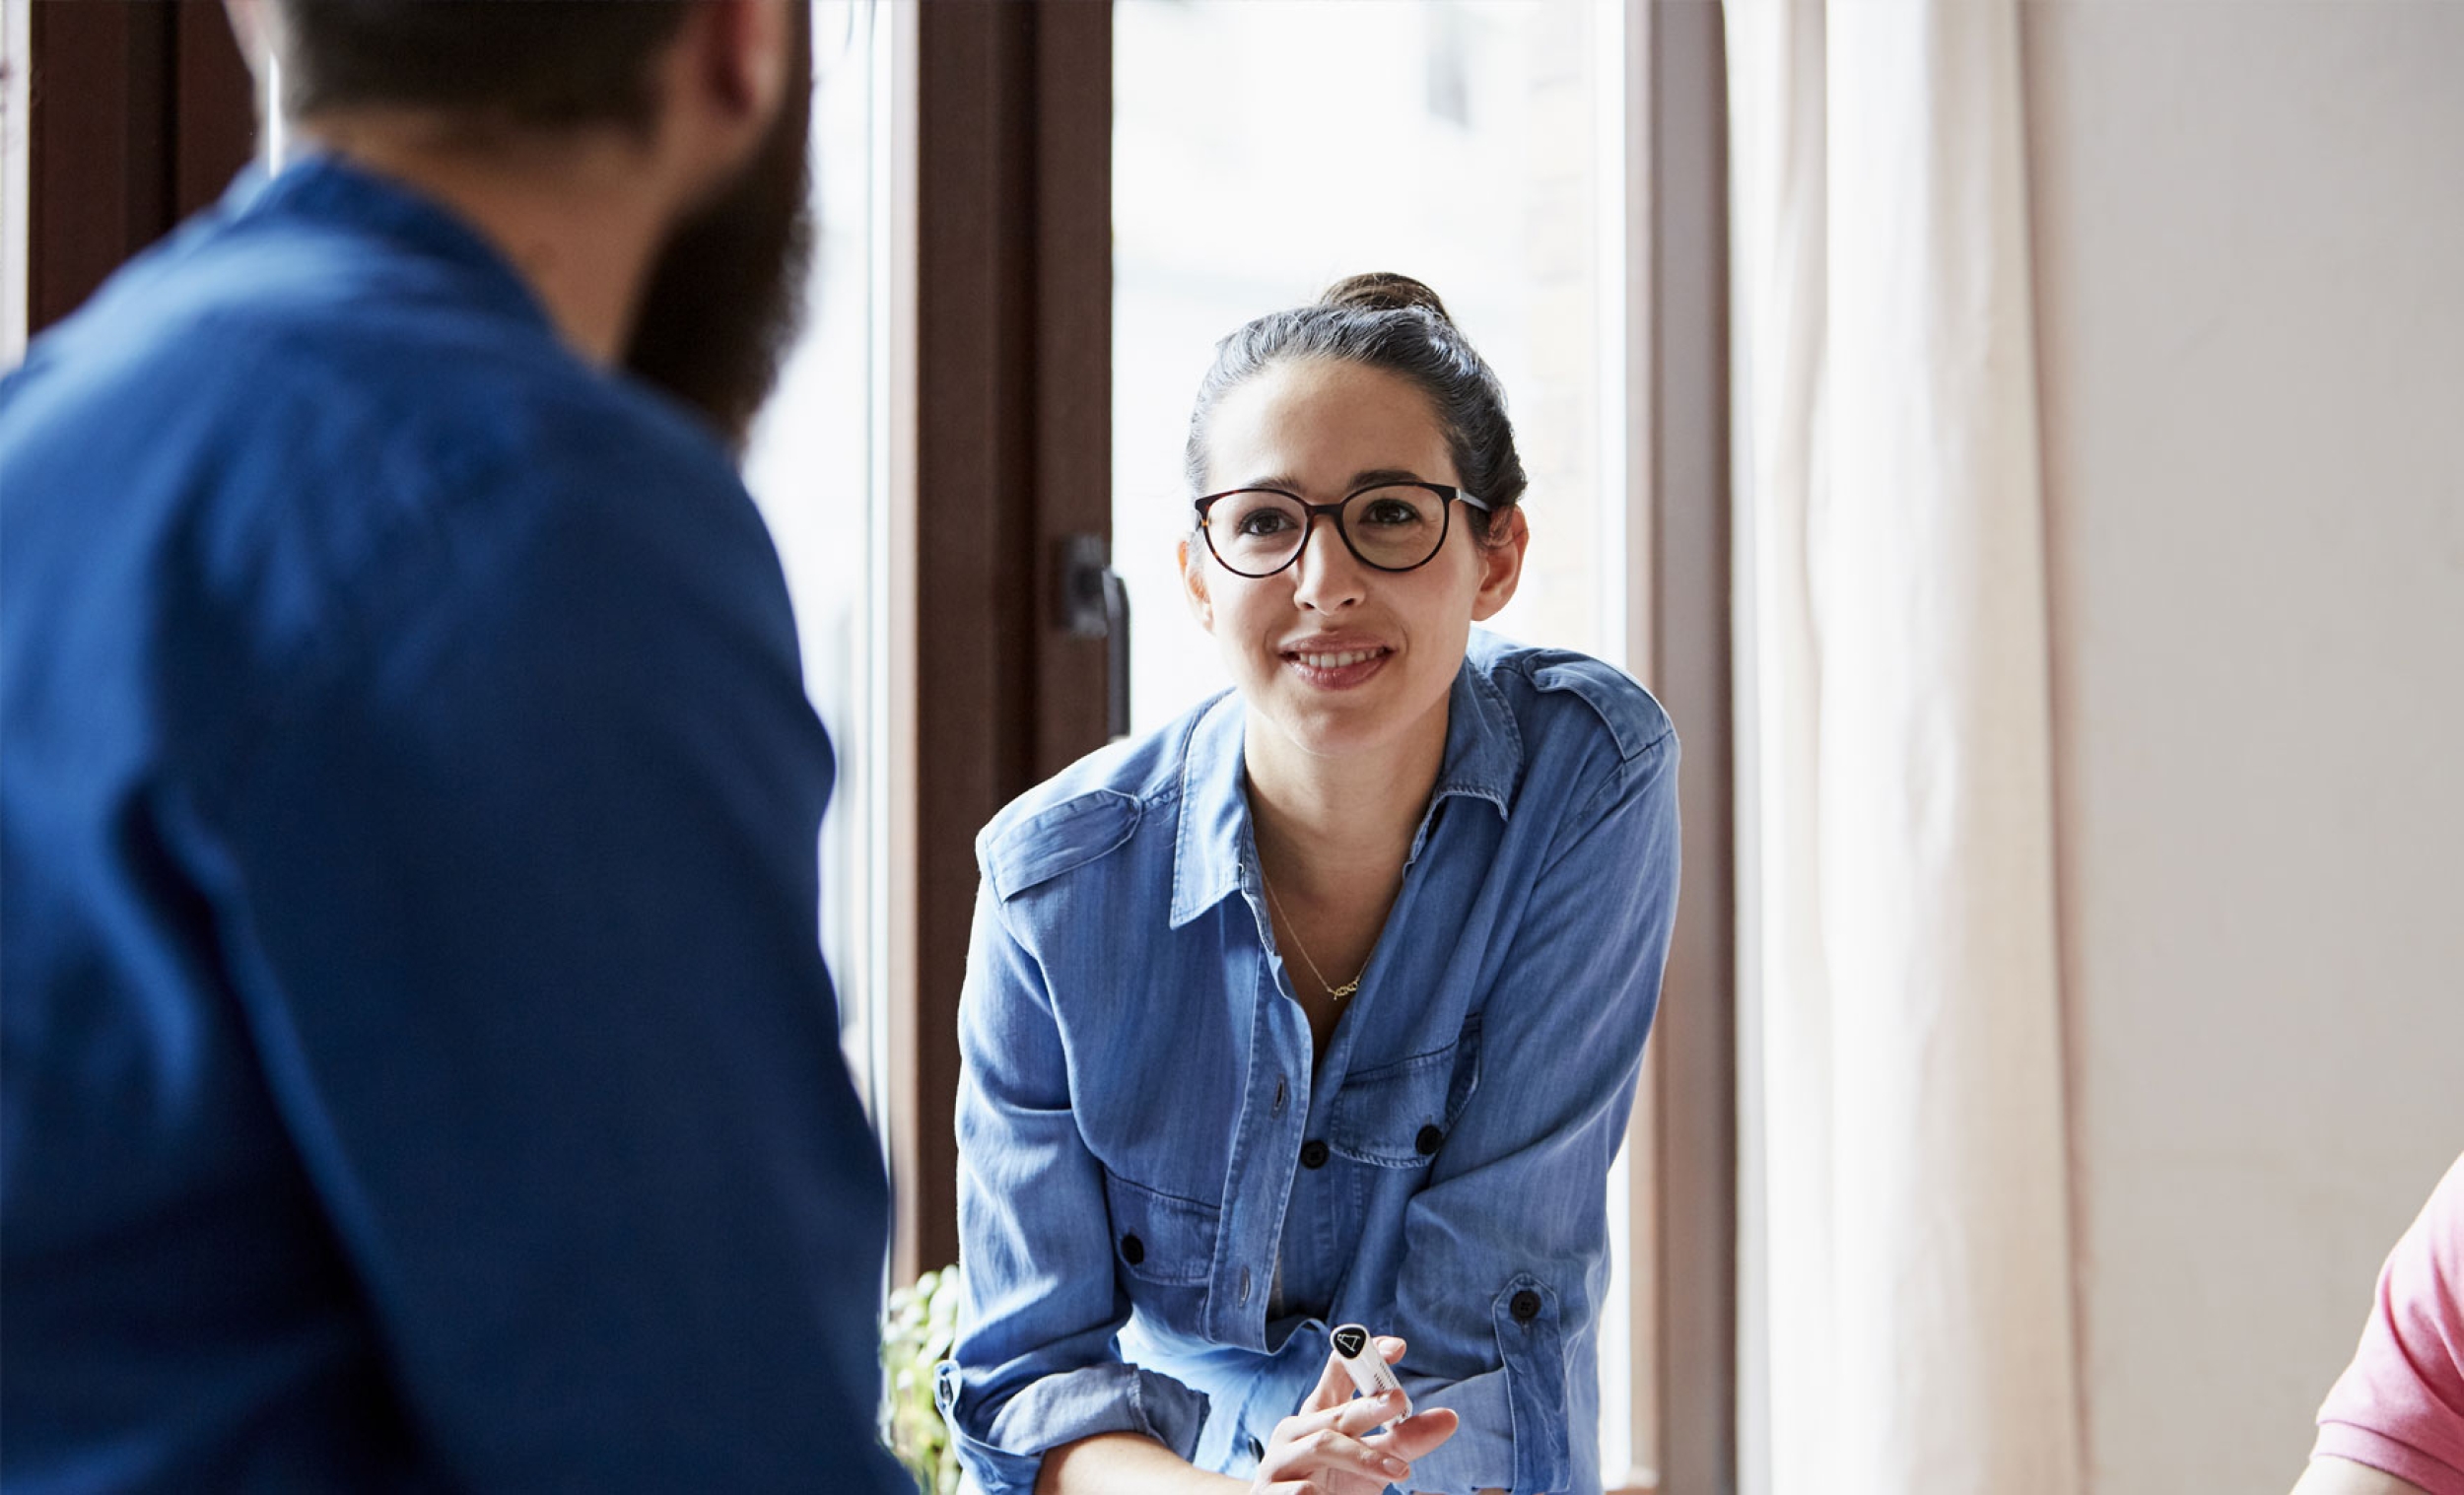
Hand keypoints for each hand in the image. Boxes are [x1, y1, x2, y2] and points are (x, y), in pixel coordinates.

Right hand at [1248, 1336, 1459, 1494]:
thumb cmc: (1334, 1482)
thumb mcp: (1373, 1460)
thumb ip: (1405, 1439)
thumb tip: (1450, 1418)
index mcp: (1320, 1412)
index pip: (1339, 1370)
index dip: (1364, 1352)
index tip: (1397, 1347)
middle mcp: (1297, 1429)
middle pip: (1336, 1410)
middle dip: (1369, 1404)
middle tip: (1400, 1399)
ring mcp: (1280, 1461)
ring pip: (1321, 1445)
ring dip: (1362, 1457)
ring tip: (1401, 1472)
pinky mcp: (1269, 1493)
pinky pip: (1294, 1489)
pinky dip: (1309, 1492)